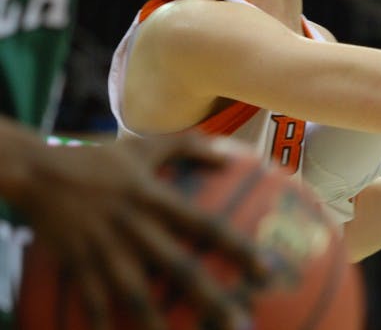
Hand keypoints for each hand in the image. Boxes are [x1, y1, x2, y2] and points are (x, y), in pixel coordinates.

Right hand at [14, 133, 268, 329]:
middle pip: (179, 268)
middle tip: (240, 324)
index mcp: (156, 199)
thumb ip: (190, 147)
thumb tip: (232, 156)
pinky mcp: (77, 265)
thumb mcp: (146, 145)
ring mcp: (105, 250)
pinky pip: (92, 303)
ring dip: (157, 325)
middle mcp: (135, 228)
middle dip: (211, 299)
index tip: (267, 271)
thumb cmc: (98, 157)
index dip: (238, 248)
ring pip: (136, 295)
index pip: (207, 226)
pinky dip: (102, 326)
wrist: (37, 170)